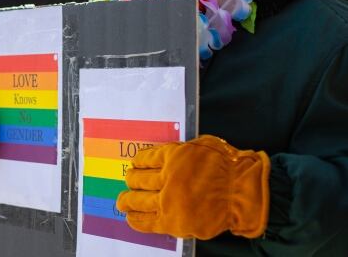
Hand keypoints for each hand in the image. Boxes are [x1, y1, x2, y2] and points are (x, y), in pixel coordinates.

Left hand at [116, 135, 269, 239]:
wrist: (245, 193)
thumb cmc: (228, 166)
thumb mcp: (202, 146)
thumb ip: (181, 150)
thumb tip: (166, 155)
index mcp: (172, 156)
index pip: (145, 158)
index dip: (138, 162)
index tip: (135, 165)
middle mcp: (166, 178)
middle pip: (137, 180)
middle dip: (131, 181)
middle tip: (129, 182)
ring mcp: (167, 201)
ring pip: (137, 200)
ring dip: (127, 200)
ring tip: (122, 202)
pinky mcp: (172, 221)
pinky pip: (147, 221)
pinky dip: (136, 219)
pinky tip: (131, 218)